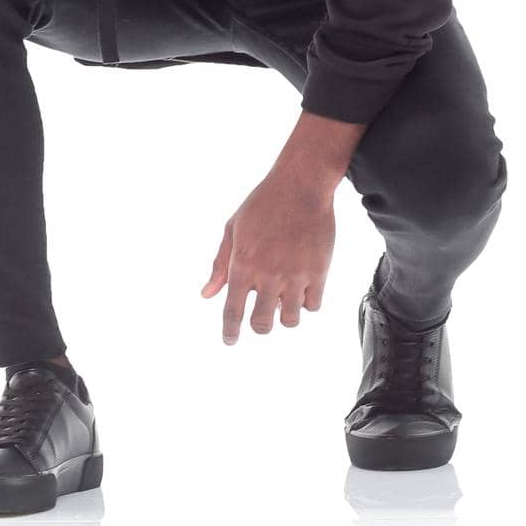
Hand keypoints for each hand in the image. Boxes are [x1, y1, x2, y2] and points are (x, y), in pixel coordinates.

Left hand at [200, 172, 335, 343]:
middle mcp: (268, 274)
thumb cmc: (262, 204)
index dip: (230, 332)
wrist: (301, 185)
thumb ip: (220, 265)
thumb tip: (206, 294)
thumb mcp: (233, 229)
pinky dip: (306, 302)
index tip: (229, 341)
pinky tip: (302, 288)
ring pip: (289, 320)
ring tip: (284, 299)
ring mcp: (295, 274)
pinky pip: (313, 305)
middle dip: (259, 326)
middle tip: (261, 317)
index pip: (233, 311)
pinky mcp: (319, 271)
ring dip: (284, 315)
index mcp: (243, 264)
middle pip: (261, 324)